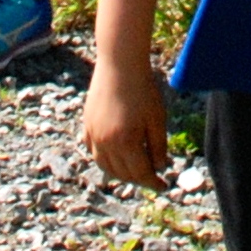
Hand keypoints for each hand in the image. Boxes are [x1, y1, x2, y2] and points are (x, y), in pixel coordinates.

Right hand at [81, 59, 173, 188]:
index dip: (153, 183)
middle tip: (151, 177)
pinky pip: (93, 151)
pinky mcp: (87, 125)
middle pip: (122, 173)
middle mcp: (105, 143)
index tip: (163, 186)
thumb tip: (158, 168)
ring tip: (134, 170)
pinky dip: (104, 159)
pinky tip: (115, 156)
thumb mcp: (157, 119)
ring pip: (104, 165)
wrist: (119, 64)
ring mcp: (93, 134)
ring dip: (120, 172)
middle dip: (138, 179)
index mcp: (125, 143)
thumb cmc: (142, 89)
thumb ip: (158, 146)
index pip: (140, 173)